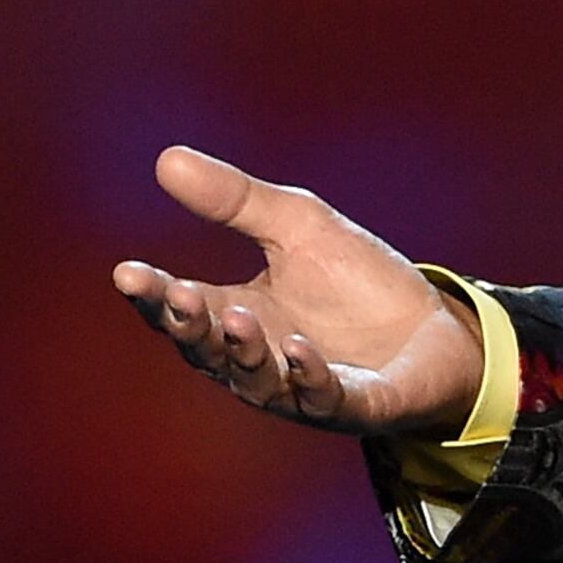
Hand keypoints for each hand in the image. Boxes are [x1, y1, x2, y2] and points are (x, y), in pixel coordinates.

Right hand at [110, 145, 488, 436]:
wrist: (435, 327)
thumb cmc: (358, 281)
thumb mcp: (297, 225)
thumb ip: (235, 200)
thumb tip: (166, 159)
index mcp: (238, 316)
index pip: (182, 309)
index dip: (153, 295)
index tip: (126, 272)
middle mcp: (260, 360)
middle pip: (207, 350)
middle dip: (189, 324)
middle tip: (173, 293)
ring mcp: (303, 388)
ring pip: (257, 380)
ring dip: (243, 350)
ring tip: (235, 316)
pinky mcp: (354, 404)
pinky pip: (323, 396)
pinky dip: (308, 375)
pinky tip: (298, 348)